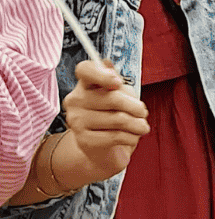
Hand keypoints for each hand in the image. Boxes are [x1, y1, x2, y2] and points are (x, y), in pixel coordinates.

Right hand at [58, 59, 149, 185]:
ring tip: (143, 127)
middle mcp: (75, 100)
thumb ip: (116, 83)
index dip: (101, 74)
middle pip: (111, 97)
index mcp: (83, 85)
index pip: (85, 70)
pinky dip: (132, 137)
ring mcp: (77, 120)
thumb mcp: (118, 97)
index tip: (117, 83)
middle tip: (144, 113)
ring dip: (138, 124)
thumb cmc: (112, 118)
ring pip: (118, 118)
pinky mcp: (84, 140)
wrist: (101, 151)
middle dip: (136, 107)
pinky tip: (133, 137)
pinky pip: (117, 136)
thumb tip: (109, 67)